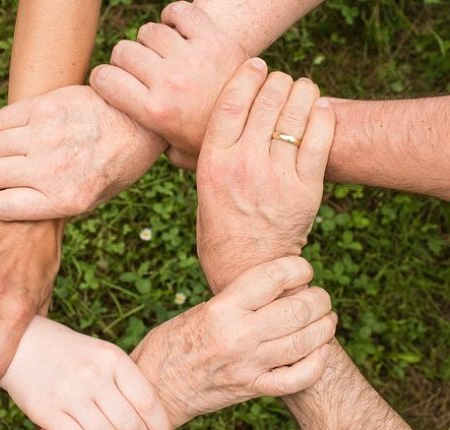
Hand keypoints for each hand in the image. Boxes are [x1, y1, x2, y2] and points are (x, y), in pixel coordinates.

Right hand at [0, 86, 165, 220]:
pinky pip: (0, 120)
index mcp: (64, 200)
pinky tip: (20, 130)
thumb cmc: (116, 165)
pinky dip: (2, 127)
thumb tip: (11, 204)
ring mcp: (46, 136)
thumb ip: (52, 204)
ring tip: (17, 150)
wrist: (140, 124)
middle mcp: (51, 170)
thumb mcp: (92, 199)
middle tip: (9, 172)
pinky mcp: (45, 107)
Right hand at [0, 317, 172, 429]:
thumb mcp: (102, 354)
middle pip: (130, 424)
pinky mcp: (47, 411)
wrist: (23, 344)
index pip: (147, 400)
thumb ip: (125, 378)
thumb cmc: (72, 353)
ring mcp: (70, 394)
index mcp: (113, 358)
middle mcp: (94, 375)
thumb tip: (154, 416)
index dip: (160, 425)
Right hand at [90, 1, 245, 164]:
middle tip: (140, 71)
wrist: (259, 125)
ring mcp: (191, 58)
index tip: (111, 82)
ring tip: (163, 55)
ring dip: (151, 41)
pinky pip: (180, 12)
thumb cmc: (212, 141)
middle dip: (125, 61)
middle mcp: (169, 82)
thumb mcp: (178, 154)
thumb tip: (132, 141)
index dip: (103, 79)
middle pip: (123, 51)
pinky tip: (178, 32)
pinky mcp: (214, 39)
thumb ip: (152, 145)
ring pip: (149, 31)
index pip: (104, 79)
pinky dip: (174, 17)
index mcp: (154, 112)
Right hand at [131, 256, 335, 426]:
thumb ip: (237, 301)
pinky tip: (321, 350)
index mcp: (221, 309)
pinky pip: (297, 378)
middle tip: (319, 297)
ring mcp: (248, 365)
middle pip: (297, 310)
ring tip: (326, 319)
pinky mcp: (252, 389)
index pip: (273, 277)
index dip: (298, 268)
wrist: (155, 387)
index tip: (302, 269)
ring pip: (305, 342)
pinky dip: (317, 363)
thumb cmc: (172, 342)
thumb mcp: (200, 310)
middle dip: (319, 299)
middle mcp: (238, 336)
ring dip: (324, 327)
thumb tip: (278, 288)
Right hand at [196, 59, 335, 292]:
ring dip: (302, 92)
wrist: (247, 269)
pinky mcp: (305, 189)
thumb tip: (205, 127)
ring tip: (303, 90)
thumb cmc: (220, 229)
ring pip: (295, 113)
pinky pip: (320, 139)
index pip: (231, 101)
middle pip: (266, 100)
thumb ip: (206, 157)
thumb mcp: (202, 190)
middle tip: (282, 81)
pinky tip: (320, 108)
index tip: (257, 64)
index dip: (247, 75)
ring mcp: (276, 176)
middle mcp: (243, 164)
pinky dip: (323, 116)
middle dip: (278, 81)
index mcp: (213, 162)